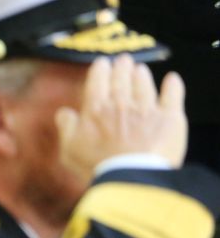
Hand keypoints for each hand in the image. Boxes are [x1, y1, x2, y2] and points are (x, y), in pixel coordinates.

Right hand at [55, 55, 186, 184]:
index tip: (102, 63)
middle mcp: (122, 103)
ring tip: (140, 68)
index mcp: (96, 109)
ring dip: (141, 74)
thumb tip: (64, 112)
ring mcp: (147, 109)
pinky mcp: (170, 119)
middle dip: (122, 67)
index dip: (100, 69)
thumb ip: (66, 127)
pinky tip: (172, 79)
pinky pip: (172, 96)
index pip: (98, 81)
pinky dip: (173, 86)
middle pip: (122, 78)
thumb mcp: (70, 148)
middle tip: (123, 60)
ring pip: (144, 84)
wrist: (131, 177)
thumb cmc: (97, 165)